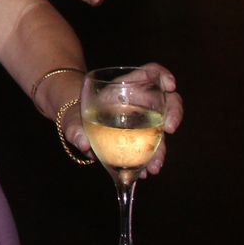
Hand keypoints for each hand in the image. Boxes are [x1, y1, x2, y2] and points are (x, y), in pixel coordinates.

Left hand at [62, 62, 181, 172]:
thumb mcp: (70, 118)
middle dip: (173, 113)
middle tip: (169, 129)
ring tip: (153, 167)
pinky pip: (152, 149)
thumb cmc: (74, 115)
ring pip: (161, 130)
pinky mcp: (141, 139)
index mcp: (123, 87)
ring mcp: (143, 121)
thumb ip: (74, 129)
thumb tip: (82, 143)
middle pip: (166, 100)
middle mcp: (138, 102)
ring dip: (161, 148)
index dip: (163, 75)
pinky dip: (151, 160)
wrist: (75, 129)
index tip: (169, 85)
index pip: (150, 72)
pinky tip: (145, 172)